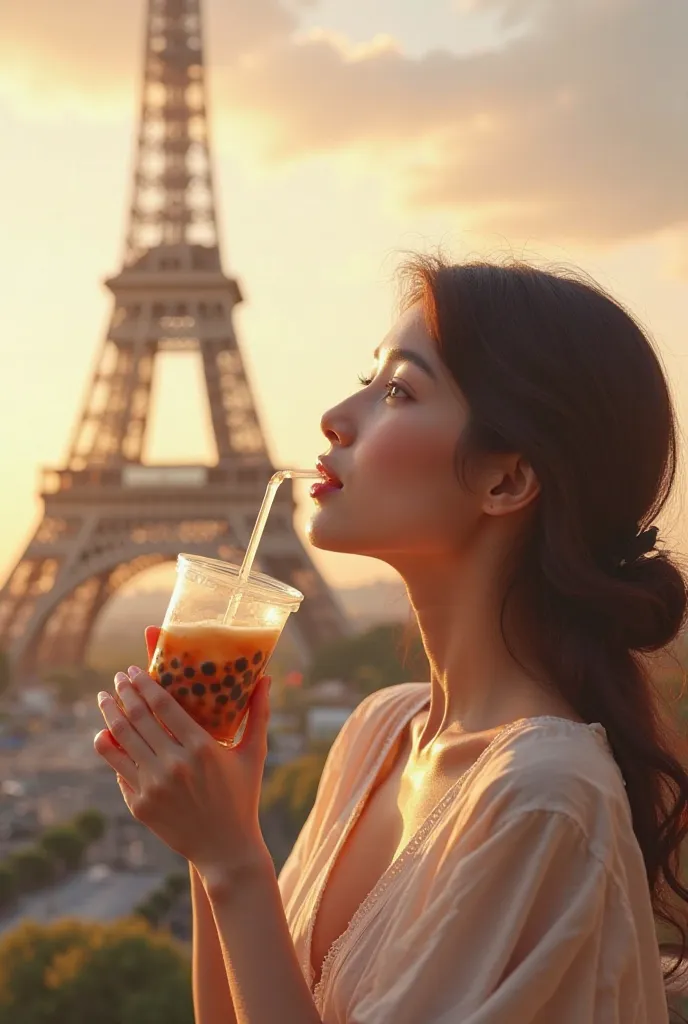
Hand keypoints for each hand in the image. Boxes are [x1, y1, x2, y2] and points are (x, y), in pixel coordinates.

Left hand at [94, 626, 272, 888]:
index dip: (144, 683)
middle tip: (117, 679)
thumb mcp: (254, 754)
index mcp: (202, 747)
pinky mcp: (140, 805)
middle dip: (123, 693)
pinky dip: (109, 749)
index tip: (134, 670)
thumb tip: (266, 677)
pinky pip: (118, 769)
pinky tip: (106, 735)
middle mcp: (174, 764)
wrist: (225, 849)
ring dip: (108, 715)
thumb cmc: (243, 796)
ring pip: (120, 740)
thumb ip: (259, 714)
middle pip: (137, 717)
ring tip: (104, 700)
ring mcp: (154, 786)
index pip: (163, 704)